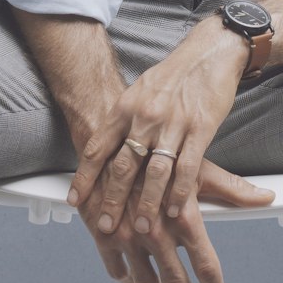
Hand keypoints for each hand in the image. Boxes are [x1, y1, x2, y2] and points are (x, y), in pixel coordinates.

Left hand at [67, 21, 272, 282]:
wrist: (207, 54)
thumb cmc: (173, 77)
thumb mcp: (140, 93)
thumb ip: (126, 119)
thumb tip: (108, 142)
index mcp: (126, 107)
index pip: (99, 147)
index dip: (85, 175)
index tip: (75, 199)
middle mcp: (144, 116)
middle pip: (123, 164)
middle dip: (111, 199)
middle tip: (104, 226)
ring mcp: (171, 123)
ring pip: (154, 171)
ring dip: (146, 203)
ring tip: (141, 228)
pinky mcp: (200, 129)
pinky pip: (186, 166)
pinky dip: (179, 191)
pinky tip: (174, 210)